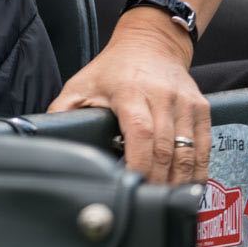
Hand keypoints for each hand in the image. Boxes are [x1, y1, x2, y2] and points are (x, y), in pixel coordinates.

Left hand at [47, 11, 208, 184]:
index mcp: (131, 92)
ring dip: (180, 181)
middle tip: (147, 203)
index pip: (140, 134)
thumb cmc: (112, 69)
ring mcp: (185, 103)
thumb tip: (42, 137)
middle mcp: (162, 97)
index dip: (139, 164)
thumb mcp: (80, 85)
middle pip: (165, 149)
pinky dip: (198, 169)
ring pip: (188, 151)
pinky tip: (188, 187)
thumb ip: (62, 112)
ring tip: (167, 201)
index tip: (132, 186)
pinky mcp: (201, 108)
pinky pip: (204, 145)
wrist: (151, 43)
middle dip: (158, 181)